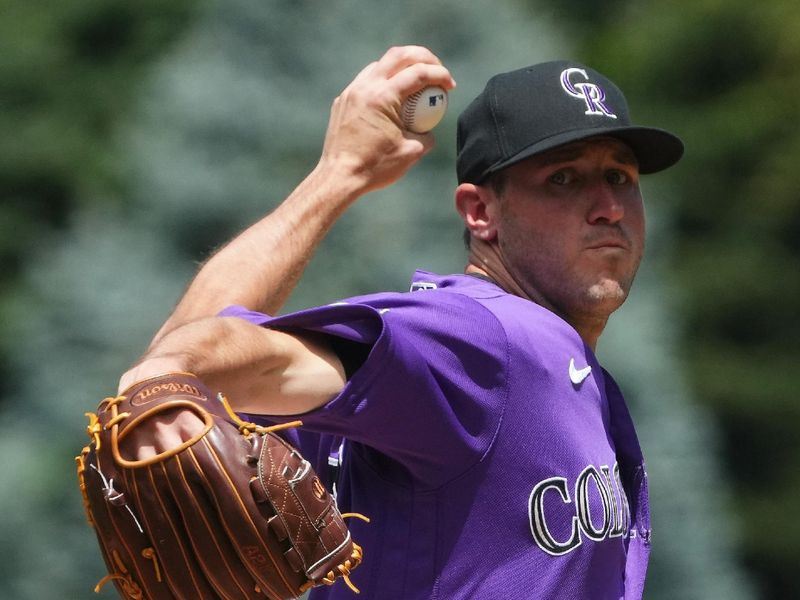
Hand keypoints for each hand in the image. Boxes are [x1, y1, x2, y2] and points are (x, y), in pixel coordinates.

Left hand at [318, 45, 455, 195]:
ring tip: (416, 81)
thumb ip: (427, 134)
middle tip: (437, 69)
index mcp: (382, 97)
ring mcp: (351, 92)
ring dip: (402, 67)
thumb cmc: (375, 168)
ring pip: (380, 65)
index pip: (418, 73)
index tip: (451, 85)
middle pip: (399, 55)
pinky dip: (384, 81)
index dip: (440, 74)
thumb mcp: (412, 152)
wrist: (339, 178)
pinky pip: (366, 81)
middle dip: (423, 57)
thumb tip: (430, 126)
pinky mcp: (343, 101)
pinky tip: (393, 97)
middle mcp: (365, 87)